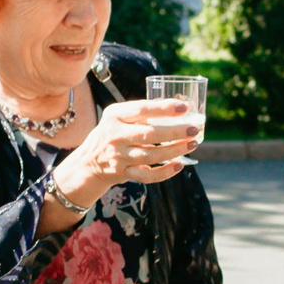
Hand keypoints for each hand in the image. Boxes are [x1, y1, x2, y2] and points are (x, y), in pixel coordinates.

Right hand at [52, 99, 198, 206]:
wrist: (89, 162)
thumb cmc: (111, 133)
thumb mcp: (117, 116)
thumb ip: (140, 112)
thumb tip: (177, 108)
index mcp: (115, 115)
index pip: (141, 109)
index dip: (164, 108)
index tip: (184, 108)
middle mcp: (115, 135)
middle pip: (149, 134)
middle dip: (175, 132)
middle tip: (194, 129)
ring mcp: (119, 156)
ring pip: (151, 155)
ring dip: (175, 151)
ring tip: (192, 144)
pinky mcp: (123, 173)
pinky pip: (147, 175)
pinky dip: (164, 172)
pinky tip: (179, 165)